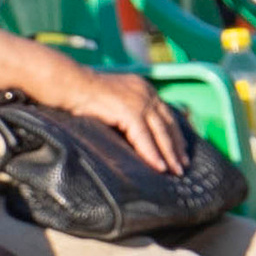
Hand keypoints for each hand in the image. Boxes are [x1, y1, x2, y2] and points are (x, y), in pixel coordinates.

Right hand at [47, 66, 190, 174]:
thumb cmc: (87, 94)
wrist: (72, 84)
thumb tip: (136, 132)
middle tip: (183, 166)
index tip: (182, 150)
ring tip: (176, 172)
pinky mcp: (130, 111)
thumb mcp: (117, 99)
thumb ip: (130, 111)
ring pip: (161, 133)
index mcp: (145, 89)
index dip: (176, 134)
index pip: (167, 115)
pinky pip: (144, 138)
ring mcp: (140, 102)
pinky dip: (152, 154)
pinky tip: (159, 167)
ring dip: (169, 154)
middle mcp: (147, 93)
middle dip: (177, 147)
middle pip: (169, 124)